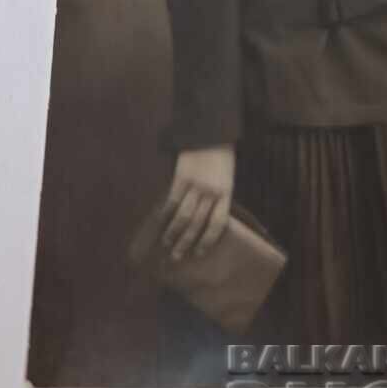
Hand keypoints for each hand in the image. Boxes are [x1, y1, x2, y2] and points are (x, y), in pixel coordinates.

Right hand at [160, 145, 234, 261]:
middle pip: (197, 224)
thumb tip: (203, 221)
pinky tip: (160, 222)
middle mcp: (211, 191)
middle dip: (186, 242)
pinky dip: (165, 213)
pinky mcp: (181, 176)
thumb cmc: (220, 156)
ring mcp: (196, 184)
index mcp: (226, 192)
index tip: (199, 253)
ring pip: (183, 215)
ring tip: (166, 244)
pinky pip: (172, 200)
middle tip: (177, 257)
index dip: (207, 240)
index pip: (217, 224)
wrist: (211, 131)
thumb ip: (218, 198)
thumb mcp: (226, 178)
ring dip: (173, 232)